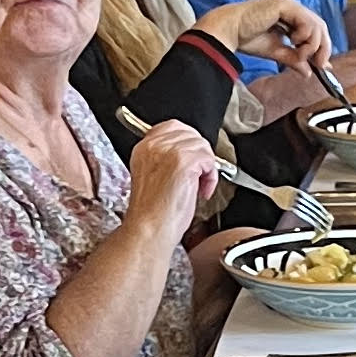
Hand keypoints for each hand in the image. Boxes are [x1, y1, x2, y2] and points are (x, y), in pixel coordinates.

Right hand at [121, 120, 219, 247]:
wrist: (150, 230)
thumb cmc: (153, 213)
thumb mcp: (154, 176)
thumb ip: (165, 158)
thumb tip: (190, 153)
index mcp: (144, 147)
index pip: (173, 126)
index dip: (188, 142)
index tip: (193, 161)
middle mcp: (154, 145)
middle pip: (191, 134)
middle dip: (200, 155)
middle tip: (197, 176)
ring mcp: (169, 151)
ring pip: (202, 146)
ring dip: (206, 167)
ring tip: (198, 186)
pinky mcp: (184, 162)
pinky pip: (209, 159)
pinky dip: (211, 177)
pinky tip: (201, 191)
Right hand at [202, 0, 334, 68]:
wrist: (229, 32)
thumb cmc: (246, 38)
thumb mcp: (276, 52)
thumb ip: (293, 59)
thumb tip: (309, 72)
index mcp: (290, 17)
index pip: (315, 30)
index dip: (322, 47)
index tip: (323, 66)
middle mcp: (292, 8)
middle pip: (320, 26)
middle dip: (323, 48)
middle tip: (320, 65)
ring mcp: (289, 4)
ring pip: (316, 24)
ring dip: (312, 44)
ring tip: (298, 53)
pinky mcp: (284, 4)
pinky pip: (306, 21)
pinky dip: (305, 35)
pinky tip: (293, 41)